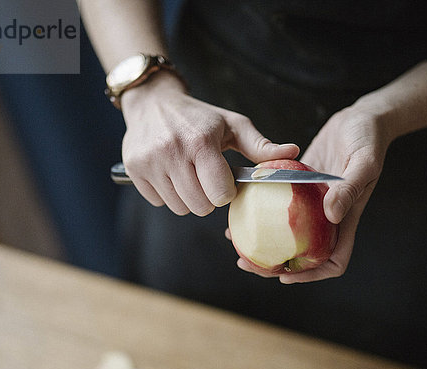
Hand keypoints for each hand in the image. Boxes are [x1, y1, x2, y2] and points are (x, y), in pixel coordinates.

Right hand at [120, 74, 299, 215]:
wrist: (152, 102)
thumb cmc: (200, 116)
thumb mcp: (232, 124)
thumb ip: (261, 145)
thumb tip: (293, 152)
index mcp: (200, 141)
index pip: (221, 193)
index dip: (227, 192)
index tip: (224, 180)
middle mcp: (172, 151)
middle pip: (200, 206)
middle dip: (208, 198)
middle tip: (206, 179)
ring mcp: (149, 162)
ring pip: (179, 208)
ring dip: (188, 198)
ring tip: (188, 175)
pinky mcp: (133, 169)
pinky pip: (158, 202)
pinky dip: (167, 195)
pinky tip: (170, 174)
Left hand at [232, 105, 390, 282]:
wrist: (361, 118)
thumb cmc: (368, 139)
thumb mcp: (363, 161)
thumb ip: (349, 188)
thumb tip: (330, 215)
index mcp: (346, 218)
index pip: (334, 260)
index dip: (312, 275)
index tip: (286, 276)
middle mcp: (328, 215)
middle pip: (303, 253)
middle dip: (276, 263)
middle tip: (246, 263)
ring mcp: (313, 202)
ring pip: (287, 231)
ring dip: (264, 239)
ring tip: (235, 239)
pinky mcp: (301, 185)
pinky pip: (279, 204)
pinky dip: (262, 209)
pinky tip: (242, 205)